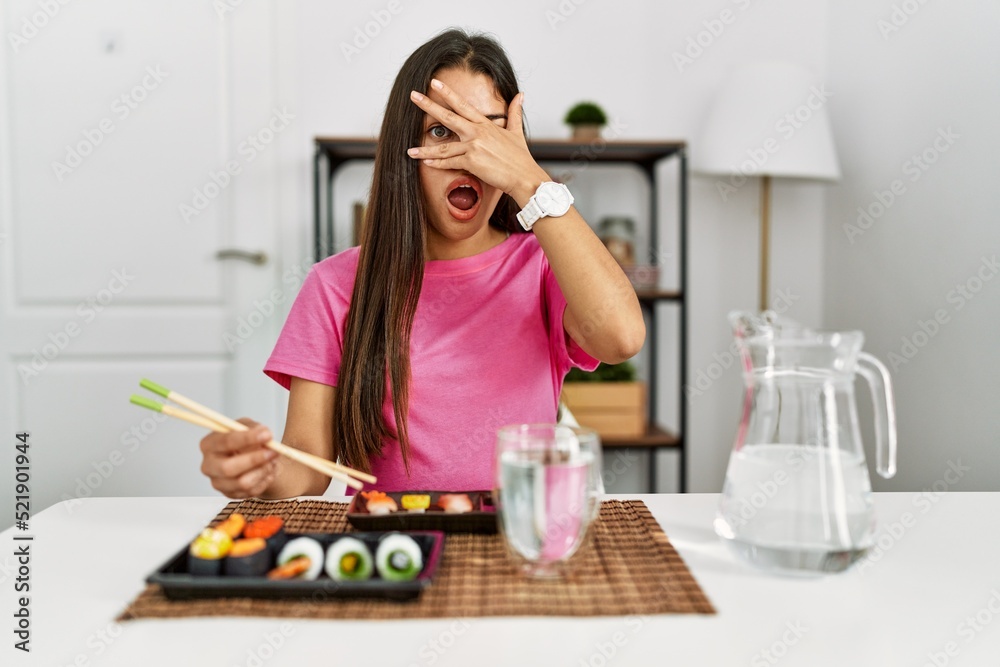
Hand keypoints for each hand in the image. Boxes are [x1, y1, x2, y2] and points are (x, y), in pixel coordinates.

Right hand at [199, 418, 279, 498]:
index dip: (247, 438)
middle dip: (254, 460)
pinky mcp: (229, 494)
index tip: (267, 435)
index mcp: (209, 444)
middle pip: (228, 468)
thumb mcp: (248, 426)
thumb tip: (264, 433)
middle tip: (273, 452)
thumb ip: (254, 428)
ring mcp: (217, 482)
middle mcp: (208, 465)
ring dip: (263, 471)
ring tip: (273, 460)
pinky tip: (269, 470)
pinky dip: (264, 480)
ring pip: (242, 483)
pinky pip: (250, 492)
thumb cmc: (246, 441)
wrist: (251, 458)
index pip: (225, 442)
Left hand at [406, 79, 547, 203]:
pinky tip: (426, 163)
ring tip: (410, 150)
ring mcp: (473, 147)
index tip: (434, 83)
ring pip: (443, 147)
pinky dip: (437, 164)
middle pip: (448, 116)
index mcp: (485, 124)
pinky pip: (450, 163)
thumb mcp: (517, 132)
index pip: (463, 105)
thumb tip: (521, 95)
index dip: (447, 93)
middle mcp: (477, 132)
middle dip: (428, 106)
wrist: (524, 176)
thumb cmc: (520, 158)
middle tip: (413, 96)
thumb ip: (515, 112)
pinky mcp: (472, 162)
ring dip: (424, 149)